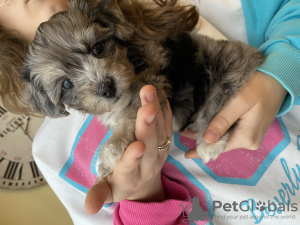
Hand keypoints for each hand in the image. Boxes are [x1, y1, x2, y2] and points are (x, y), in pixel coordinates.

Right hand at [85, 85, 171, 214]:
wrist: (145, 183)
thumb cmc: (121, 183)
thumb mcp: (109, 190)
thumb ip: (99, 194)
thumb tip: (87, 208)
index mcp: (131, 176)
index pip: (131, 168)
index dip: (134, 158)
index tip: (137, 146)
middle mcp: (149, 163)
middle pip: (151, 145)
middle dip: (148, 127)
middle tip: (147, 108)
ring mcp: (161, 151)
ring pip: (161, 130)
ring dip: (156, 110)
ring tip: (149, 91)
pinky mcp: (166, 141)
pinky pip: (168, 123)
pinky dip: (165, 108)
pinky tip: (159, 93)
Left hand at [183, 71, 286, 158]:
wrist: (277, 80)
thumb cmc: (258, 87)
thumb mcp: (239, 101)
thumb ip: (223, 121)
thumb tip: (207, 139)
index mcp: (246, 138)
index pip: (218, 148)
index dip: (200, 148)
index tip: (185, 151)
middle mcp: (250, 142)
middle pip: (220, 144)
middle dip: (202, 140)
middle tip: (183, 132)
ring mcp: (251, 137)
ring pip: (224, 139)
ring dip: (209, 134)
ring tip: (190, 129)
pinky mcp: (250, 130)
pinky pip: (230, 133)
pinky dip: (218, 130)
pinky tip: (205, 126)